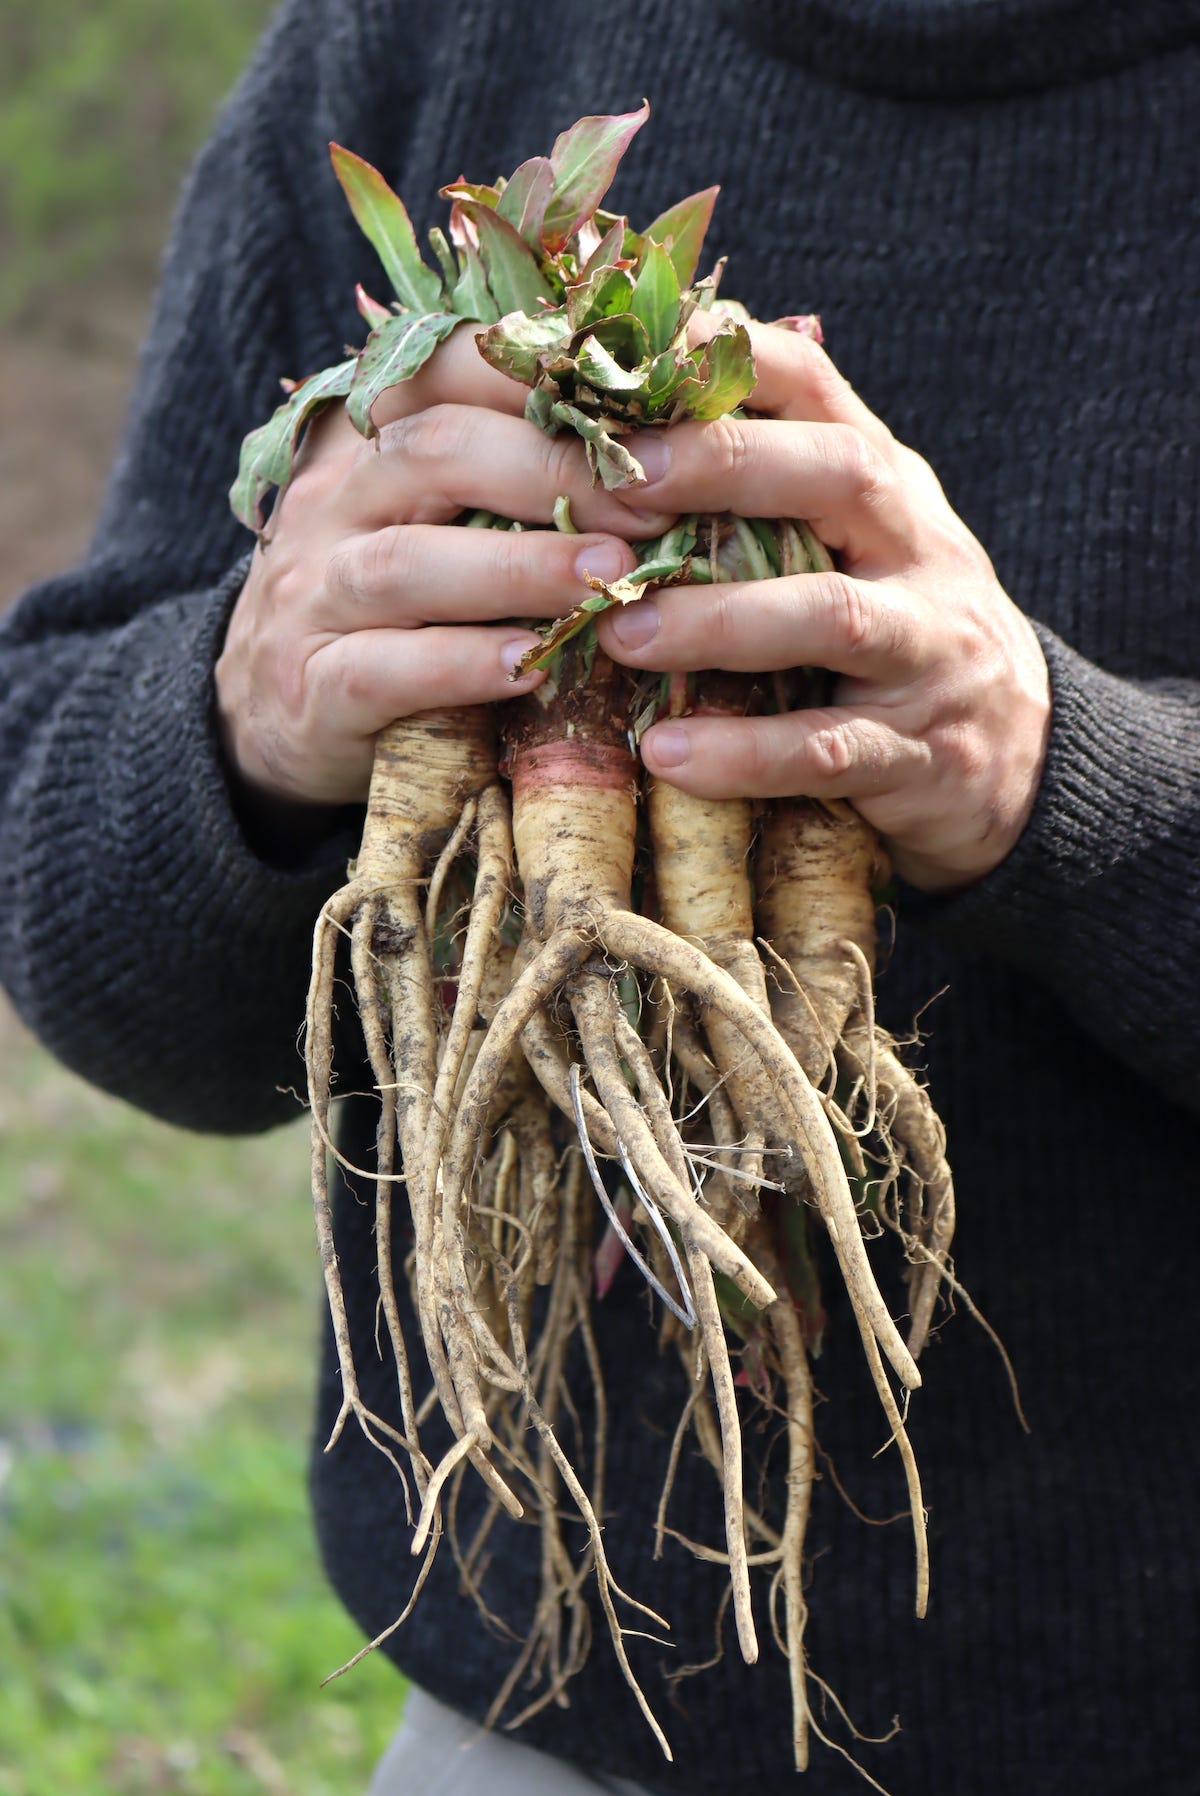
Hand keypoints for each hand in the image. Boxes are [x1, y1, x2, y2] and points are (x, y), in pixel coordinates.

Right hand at [215, 326, 669, 811]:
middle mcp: (330, 500)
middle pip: (434, 452)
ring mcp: (309, 593)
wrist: (277, 715)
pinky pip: (382, 667)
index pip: (447, 370)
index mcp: (369, 435)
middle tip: (654, 504)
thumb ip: (520, 474)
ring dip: (518, 569)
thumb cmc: (401, 604)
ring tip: (609, 579)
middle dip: (553, 471)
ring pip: (407, 562)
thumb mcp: (443, 520)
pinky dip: (459, 664)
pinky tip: (529, 668)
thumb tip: (673, 429)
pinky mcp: (310, 686)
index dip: (545, 380)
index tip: (646, 407)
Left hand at [595, 321, 1050, 891]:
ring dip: (718, 621)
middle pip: (840, 475)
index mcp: (885, 483)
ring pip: (832, 616)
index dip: (733, 359)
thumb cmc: (891, 625)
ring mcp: (925, 650)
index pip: (817, 385)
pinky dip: (743, 755)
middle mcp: (916, 549)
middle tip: (622, 483)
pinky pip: (825, 750)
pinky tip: (666, 754)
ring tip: (620, 633)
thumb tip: (635, 399)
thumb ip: (770, 483)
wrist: (1018, 750)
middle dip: (728, 467)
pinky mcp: (916, 753)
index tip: (637, 356)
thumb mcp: (855, 538)